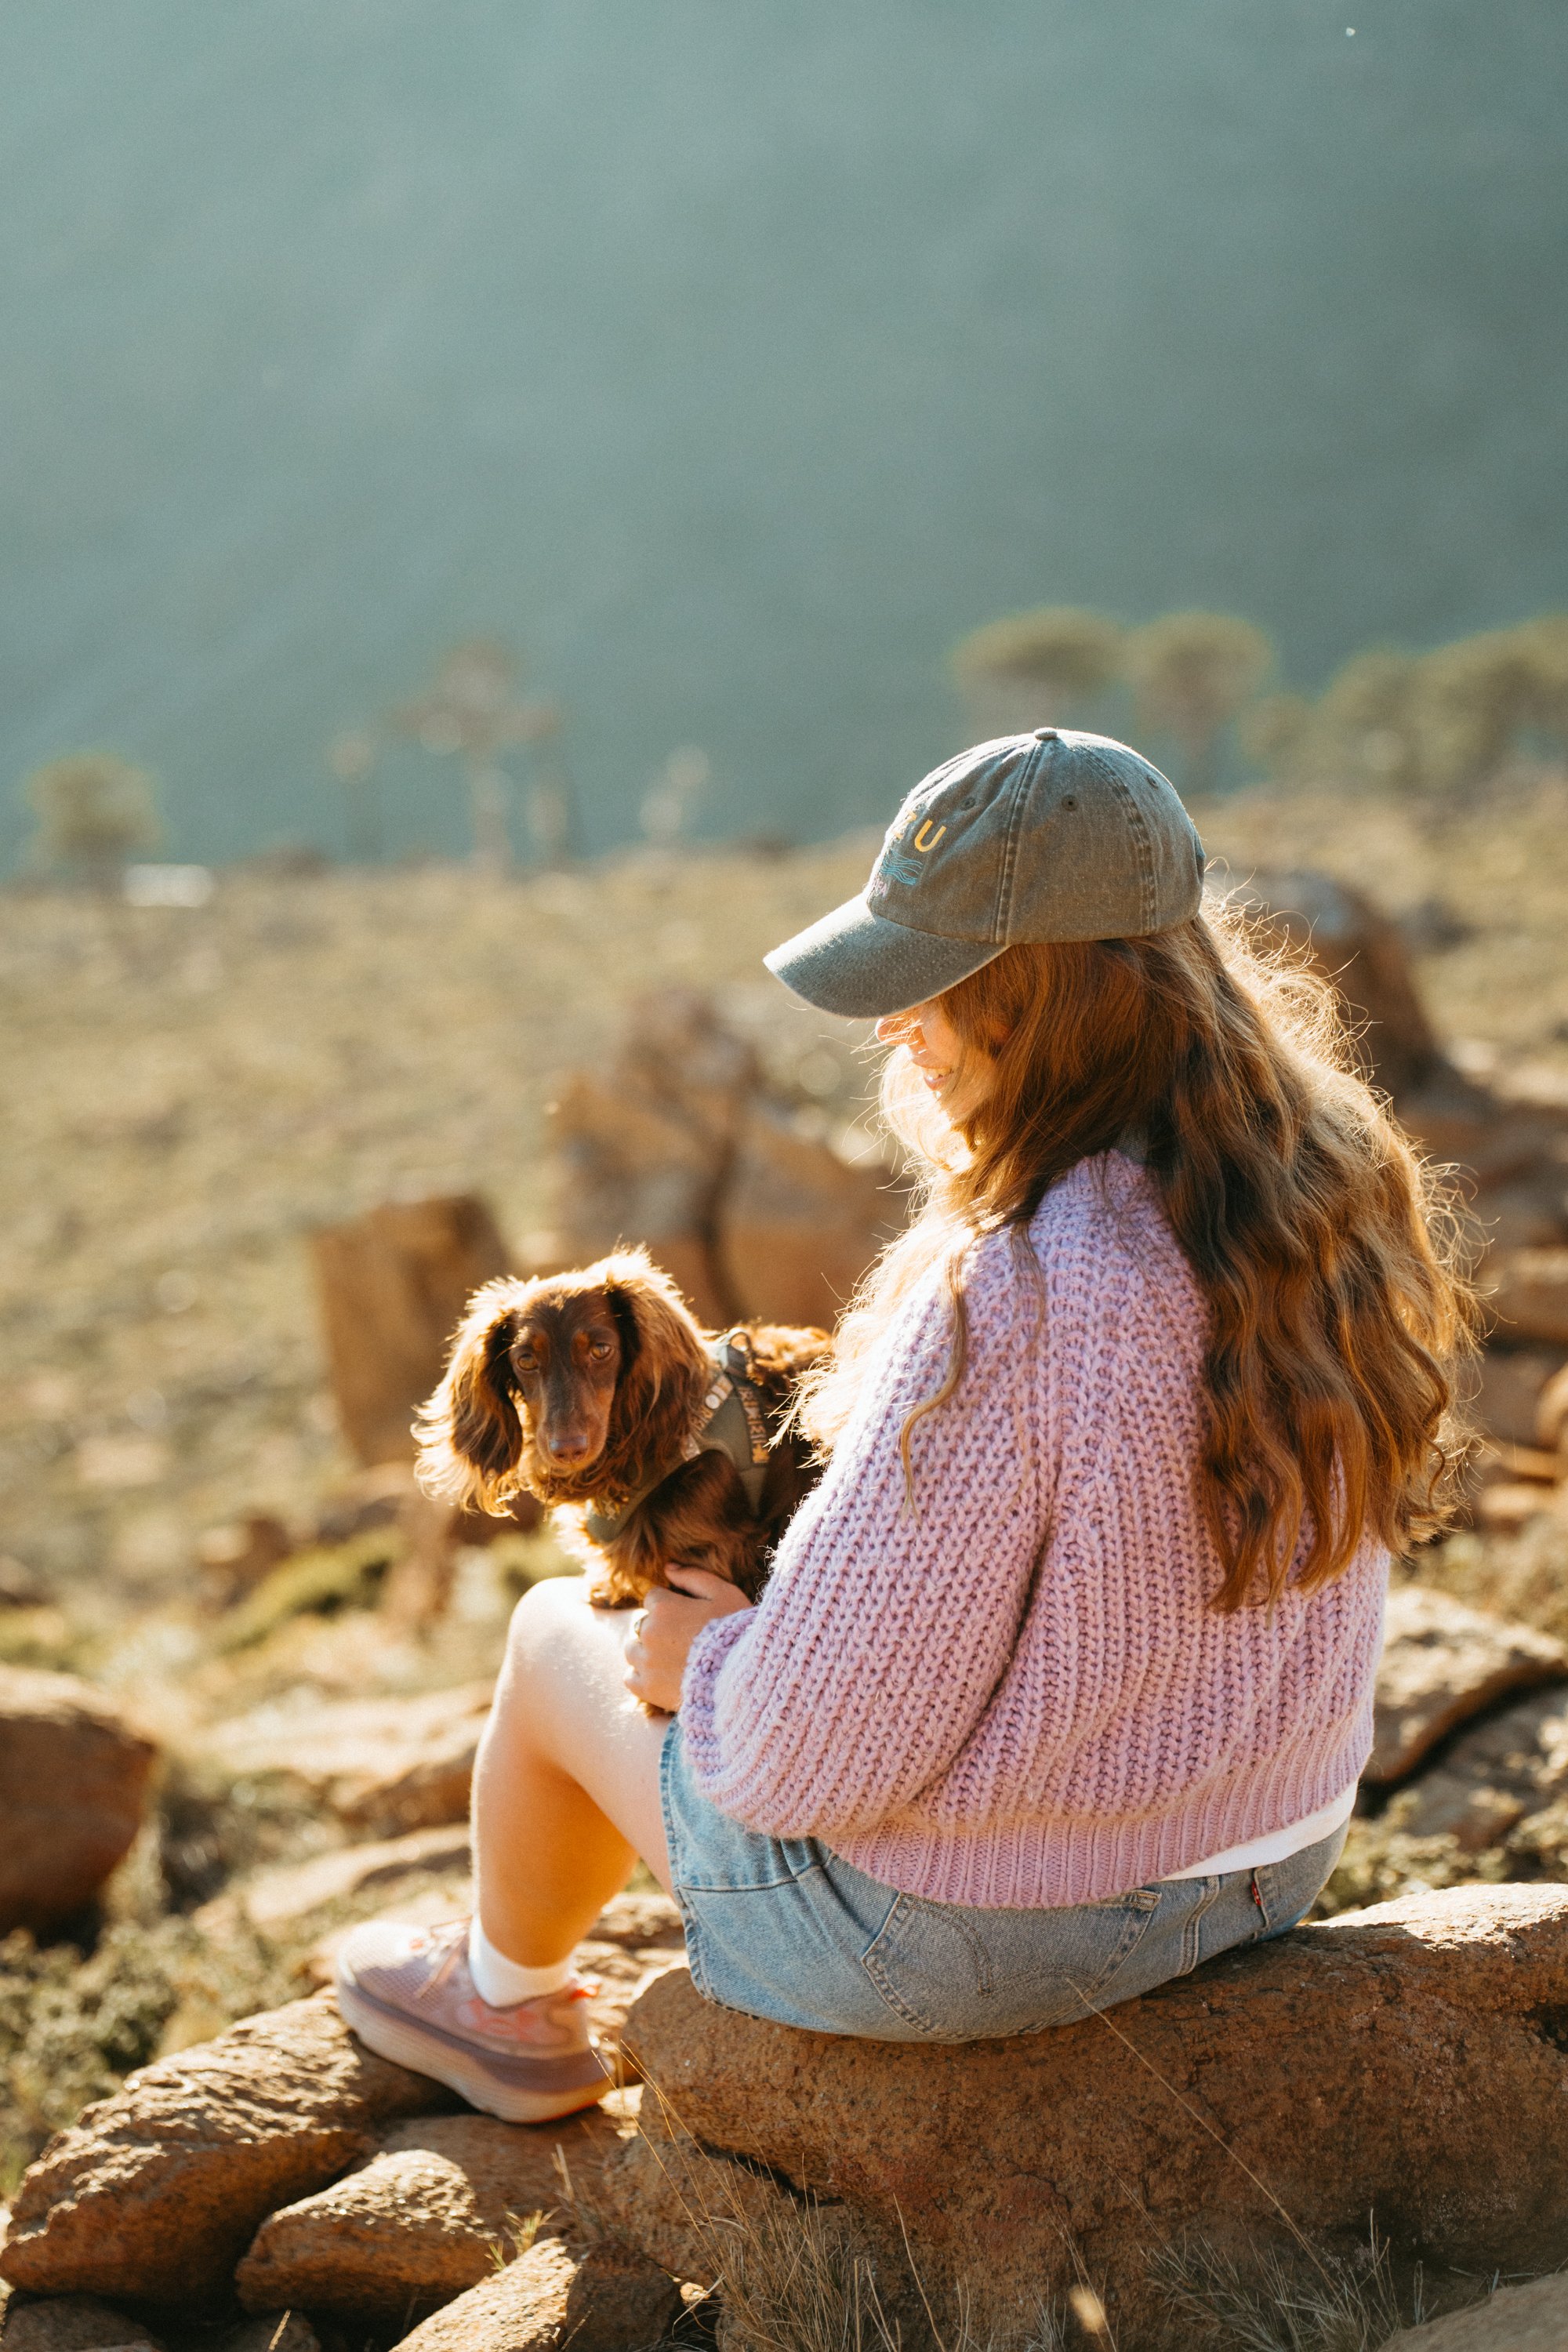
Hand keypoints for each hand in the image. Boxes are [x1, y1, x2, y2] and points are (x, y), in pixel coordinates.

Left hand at [622, 1566, 751, 1714]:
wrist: (743, 1677)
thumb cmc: (737, 1631)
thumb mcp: (724, 1594)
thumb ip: (693, 1577)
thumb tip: (668, 1567)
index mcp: (664, 1607)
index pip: (653, 1598)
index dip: (671, 1605)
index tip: (688, 1617)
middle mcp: (649, 1632)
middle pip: (642, 1624)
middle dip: (658, 1628)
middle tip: (684, 1640)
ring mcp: (646, 1662)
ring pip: (632, 1650)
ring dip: (647, 1651)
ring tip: (673, 1659)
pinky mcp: (647, 1688)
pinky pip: (630, 1678)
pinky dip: (641, 1676)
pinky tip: (662, 1676)